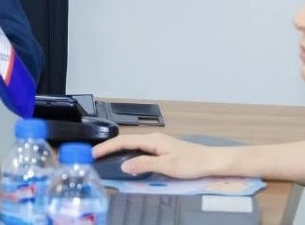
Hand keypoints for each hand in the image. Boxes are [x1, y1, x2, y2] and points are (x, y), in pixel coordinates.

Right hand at [92, 132, 225, 178]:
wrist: (211, 161)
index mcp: (152, 140)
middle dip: (109, 147)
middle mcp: (153, 138)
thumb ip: (144, 164)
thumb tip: (124, 166)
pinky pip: (139, 149)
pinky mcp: (162, 148)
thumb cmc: (191, 163)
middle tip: (94, 156)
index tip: (93, 153)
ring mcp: (157, 143)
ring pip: (132, 145)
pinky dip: (128, 153)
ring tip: (106, 157)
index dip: (107, 147)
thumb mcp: (166, 166)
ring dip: (118, 150)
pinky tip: (126, 159)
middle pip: (125, 141)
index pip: (123, 141)